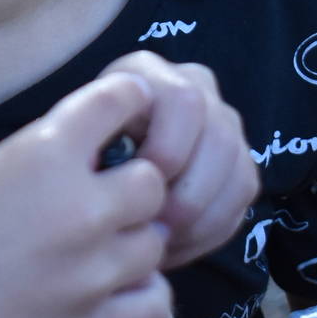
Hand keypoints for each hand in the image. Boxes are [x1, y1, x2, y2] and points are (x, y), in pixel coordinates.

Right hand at [0, 72, 173, 317]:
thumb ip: (40, 162)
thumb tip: (86, 160)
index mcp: (44, 153)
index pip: (122, 100)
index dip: (125, 105)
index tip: (120, 117)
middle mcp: (79, 208)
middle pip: (152, 182)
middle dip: (130, 188)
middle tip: (102, 201)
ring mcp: (88, 273)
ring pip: (155, 244)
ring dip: (131, 244)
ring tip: (96, 252)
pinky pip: (154, 303)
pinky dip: (139, 296)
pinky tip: (109, 294)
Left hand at [97, 52, 258, 269]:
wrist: (94, 170)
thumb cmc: (78, 157)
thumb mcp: (73, 144)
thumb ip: (91, 150)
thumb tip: (111, 179)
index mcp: (148, 73)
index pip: (185, 101)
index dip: (168, 149)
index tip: (136, 184)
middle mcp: (196, 88)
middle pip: (221, 138)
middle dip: (188, 193)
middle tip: (153, 226)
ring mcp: (224, 125)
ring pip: (239, 172)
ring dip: (200, 218)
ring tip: (161, 241)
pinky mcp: (239, 163)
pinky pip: (242, 198)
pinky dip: (211, 229)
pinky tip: (176, 244)